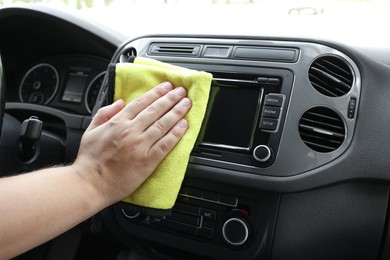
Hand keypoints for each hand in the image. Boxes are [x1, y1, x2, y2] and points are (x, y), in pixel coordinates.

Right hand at [72, 82, 190, 205]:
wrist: (90, 184)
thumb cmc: (90, 160)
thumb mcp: (91, 130)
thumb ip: (105, 113)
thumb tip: (120, 102)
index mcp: (117, 122)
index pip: (141, 103)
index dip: (156, 93)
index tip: (167, 87)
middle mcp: (131, 131)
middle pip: (156, 110)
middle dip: (171, 98)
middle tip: (182, 92)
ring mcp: (140, 146)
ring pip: (163, 124)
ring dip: (177, 112)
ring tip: (186, 104)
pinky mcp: (148, 161)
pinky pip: (166, 144)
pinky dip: (176, 133)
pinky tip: (184, 125)